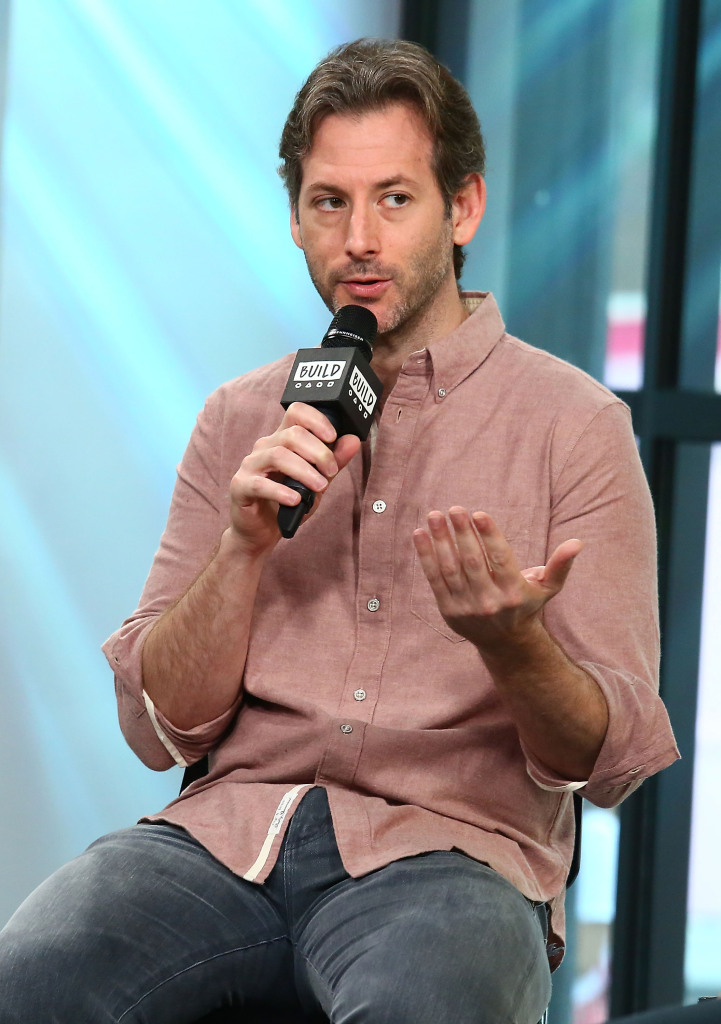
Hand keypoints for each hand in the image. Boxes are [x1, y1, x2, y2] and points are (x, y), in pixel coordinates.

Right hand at [227, 402, 360, 555]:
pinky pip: (260, 484)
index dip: (317, 420)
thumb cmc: (288, 503)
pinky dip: (281, 492)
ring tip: (320, 487)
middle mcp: (265, 447)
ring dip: (305, 471)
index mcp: (282, 440)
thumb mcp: (318, 482)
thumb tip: (353, 440)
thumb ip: (334, 461)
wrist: (262, 531)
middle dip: (319, 452)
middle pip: (292, 434)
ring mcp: (251, 466)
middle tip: (331, 471)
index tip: (333, 437)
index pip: (296, 412)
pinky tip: (295, 500)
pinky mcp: (241, 486)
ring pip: (278, 455)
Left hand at [412, 506, 580, 651]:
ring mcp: (467, 607)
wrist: (505, 644)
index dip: (489, 535)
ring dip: (440, 540)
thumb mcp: (547, 588)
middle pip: (473, 562)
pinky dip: (426, 556)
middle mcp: (490, 601)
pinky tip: (420, 534)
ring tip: (434, 516)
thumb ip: (560, 565)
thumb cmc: (526, 606)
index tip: (478, 513)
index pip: (500, 559)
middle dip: (462, 533)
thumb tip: (577, 542)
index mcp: (514, 592)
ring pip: (451, 569)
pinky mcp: (448, 610)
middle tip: (454, 509)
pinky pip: (435, 579)